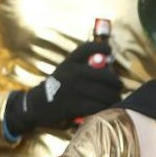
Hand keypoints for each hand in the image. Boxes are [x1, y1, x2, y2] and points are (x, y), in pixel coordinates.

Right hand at [5, 37, 121, 131]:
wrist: (36, 104)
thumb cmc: (60, 86)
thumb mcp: (67, 69)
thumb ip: (86, 65)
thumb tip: (110, 63)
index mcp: (70, 61)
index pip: (89, 48)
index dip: (103, 48)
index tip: (109, 51)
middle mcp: (71, 72)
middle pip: (106, 76)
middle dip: (117, 84)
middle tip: (118, 87)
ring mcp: (72, 89)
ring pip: (105, 93)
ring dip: (114, 98)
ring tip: (115, 99)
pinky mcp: (73, 105)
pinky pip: (98, 106)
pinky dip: (105, 108)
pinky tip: (106, 108)